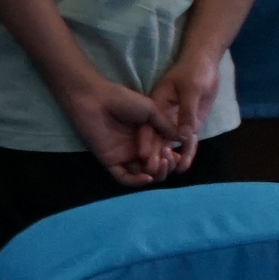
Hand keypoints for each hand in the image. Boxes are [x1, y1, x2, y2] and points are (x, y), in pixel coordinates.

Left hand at [64, 76, 183, 188]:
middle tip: (168, 158)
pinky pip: (124, 178)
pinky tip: (147, 176)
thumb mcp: (151, 109)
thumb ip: (166, 125)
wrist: (94, 98)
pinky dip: (137, 181)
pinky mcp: (110, 161)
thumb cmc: (122, 99)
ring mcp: (124, 156)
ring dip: (155, 174)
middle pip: (157, 168)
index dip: (174, 158)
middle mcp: (138, 150)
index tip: (179, 154)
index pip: (165, 155)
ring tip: (159, 164)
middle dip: (167, 167)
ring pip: (143, 175)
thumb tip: (184, 140)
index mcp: (148, 138)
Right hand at [148, 49, 224, 174]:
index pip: (148, 127)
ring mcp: (175, 122)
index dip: (146, 142)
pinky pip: (186, 142)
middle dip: (155, 155)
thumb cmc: (195, 72)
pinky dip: (186, 152)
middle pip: (156, 139)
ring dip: (170, 157)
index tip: (145, 158)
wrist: (205, 65)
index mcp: (156, 105)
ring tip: (174, 170)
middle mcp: (162, 117)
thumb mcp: (191, 89)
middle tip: (156, 171)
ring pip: (170, 144)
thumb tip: (183, 136)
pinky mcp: (188, 125)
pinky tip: (185, 165)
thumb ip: (187, 112)